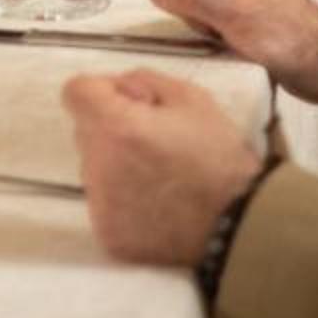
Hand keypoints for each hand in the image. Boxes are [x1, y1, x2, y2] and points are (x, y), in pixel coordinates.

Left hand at [63, 69, 265, 266]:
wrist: (241, 229)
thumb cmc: (220, 159)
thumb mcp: (192, 99)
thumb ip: (145, 80)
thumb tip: (119, 89)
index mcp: (116, 127)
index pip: (76, 92)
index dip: (102, 91)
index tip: (131, 103)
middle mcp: (98, 167)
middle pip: (86, 132)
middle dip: (112, 128)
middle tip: (155, 141)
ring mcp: (101, 206)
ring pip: (94, 169)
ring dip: (116, 165)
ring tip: (161, 176)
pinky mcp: (109, 236)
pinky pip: (105, 205)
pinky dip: (124, 200)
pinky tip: (158, 204)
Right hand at [149, 0, 317, 101]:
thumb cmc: (285, 36)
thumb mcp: (231, 13)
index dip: (188, 1)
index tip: (213, 19)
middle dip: (199, 15)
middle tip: (227, 29)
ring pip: (196, 5)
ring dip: (209, 27)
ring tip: (236, 36)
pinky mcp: (242, 7)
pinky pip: (211, 17)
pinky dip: (217, 32)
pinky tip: (236, 41)